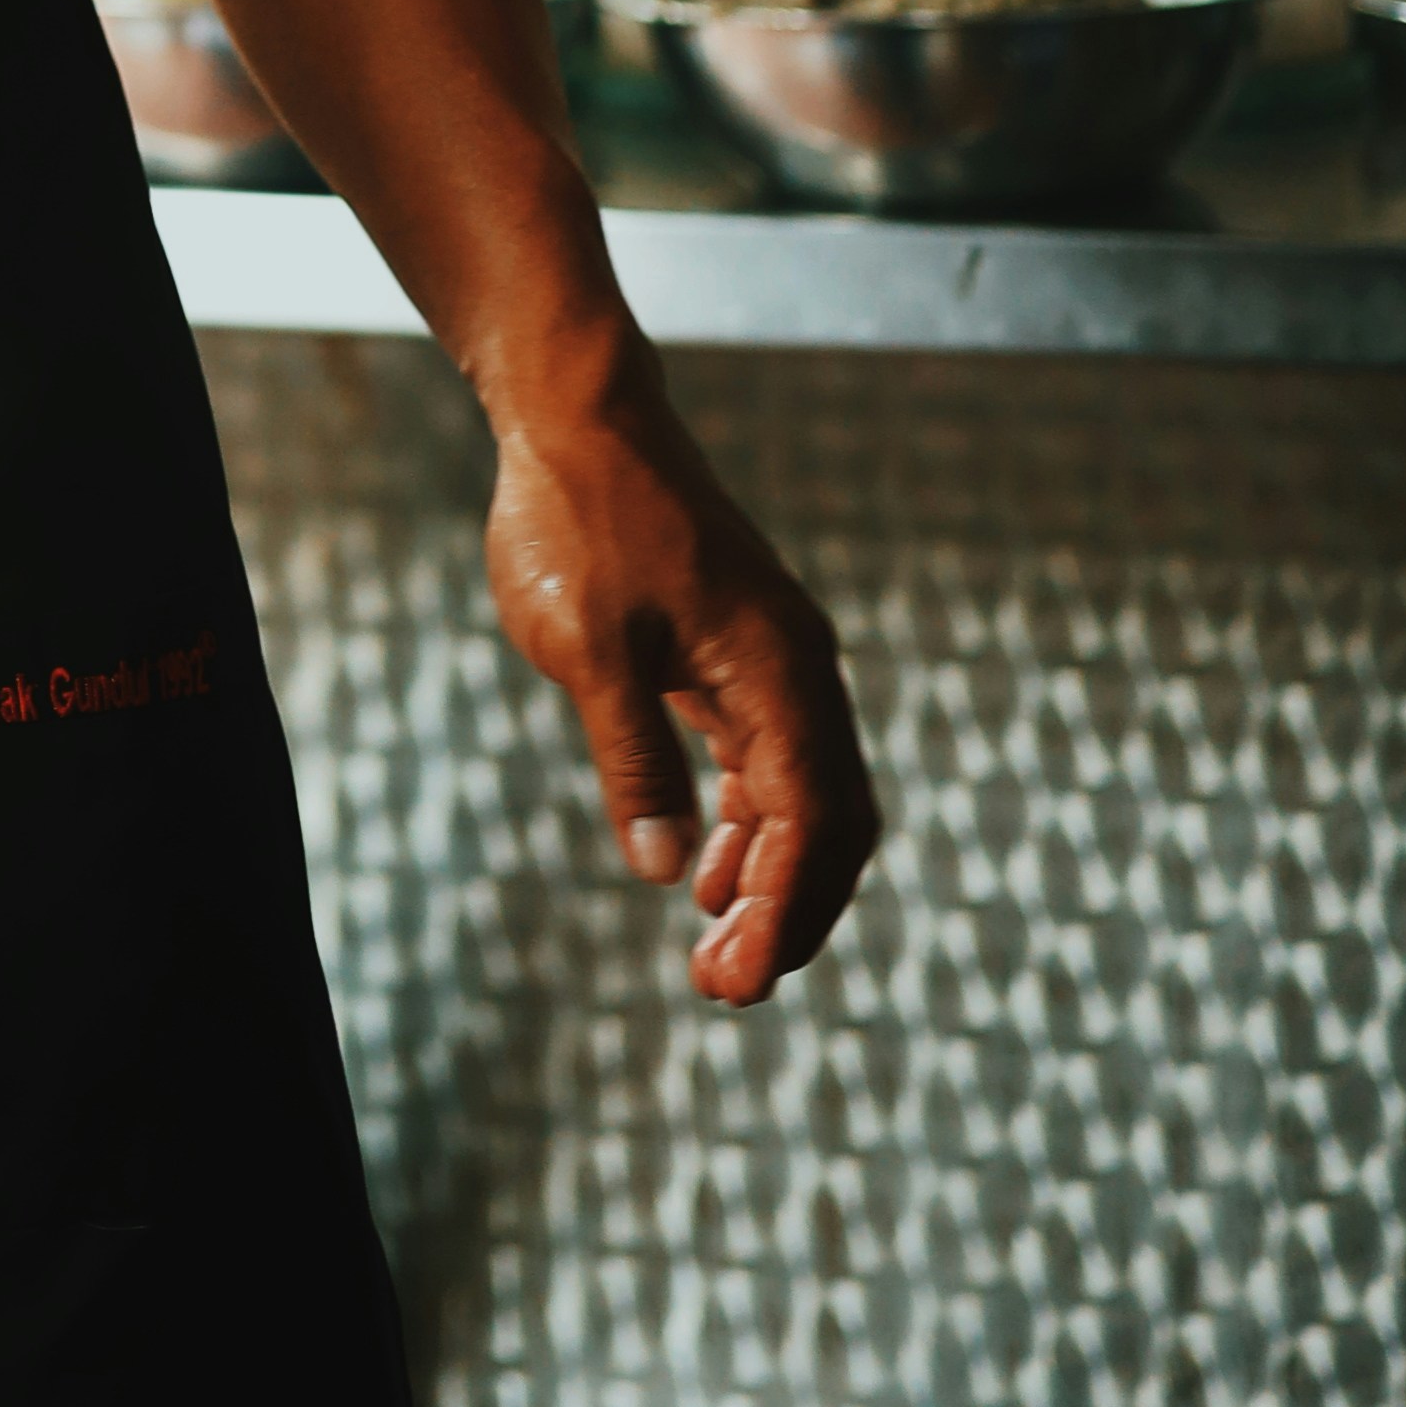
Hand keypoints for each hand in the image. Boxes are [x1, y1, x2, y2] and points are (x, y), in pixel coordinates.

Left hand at [482, 370, 876, 1003]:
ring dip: (766, 876)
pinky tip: (705, 871)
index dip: (785, 909)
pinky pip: (763, 761)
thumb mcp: (590, 648)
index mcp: (781, 670)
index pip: (814, 819)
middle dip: (789, 910)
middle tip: (725, 986)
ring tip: (713, 950)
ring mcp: (769, 662)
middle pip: (828, 821)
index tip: (740, 980)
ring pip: (799, 797)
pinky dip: (746, 824)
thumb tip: (664, 865)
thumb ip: (630, 757)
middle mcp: (796, 669)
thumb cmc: (579, 522)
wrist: (576, 420)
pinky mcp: (732, 656)